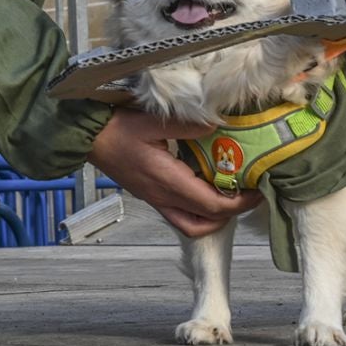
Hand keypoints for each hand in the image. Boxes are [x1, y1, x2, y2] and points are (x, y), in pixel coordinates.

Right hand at [88, 108, 261, 237]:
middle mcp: (163, 197)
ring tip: (230, 196)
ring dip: (215, 217)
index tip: (257, 189)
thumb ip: (188, 125)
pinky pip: (180, 216)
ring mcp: (156, 200)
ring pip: (193, 225)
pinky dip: (199, 212)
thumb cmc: (117, 129)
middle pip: (207, 221)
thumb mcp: (152, 121)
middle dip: (233, 211)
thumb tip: (219, 125)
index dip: (239, 203)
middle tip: (249, 191)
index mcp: (167, 181)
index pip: (212, 205)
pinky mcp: (150, 197)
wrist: (88, 138)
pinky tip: (205, 190)